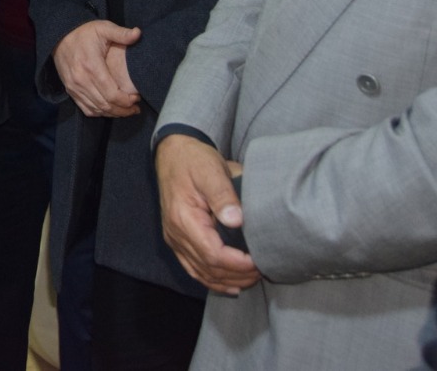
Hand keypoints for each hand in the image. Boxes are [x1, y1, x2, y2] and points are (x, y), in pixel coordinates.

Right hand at [53, 20, 142, 116]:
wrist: (59, 36)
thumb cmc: (84, 33)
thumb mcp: (103, 28)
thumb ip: (121, 33)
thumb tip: (138, 33)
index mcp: (91, 66)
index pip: (112, 94)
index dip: (126, 101)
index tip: (137, 98)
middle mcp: (81, 80)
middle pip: (106, 105)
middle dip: (124, 110)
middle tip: (135, 107)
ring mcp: (74, 87)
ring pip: (97, 109)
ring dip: (113, 113)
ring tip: (126, 110)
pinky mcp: (70, 90)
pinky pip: (86, 109)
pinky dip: (100, 112)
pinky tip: (110, 109)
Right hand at [155, 134, 259, 294]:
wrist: (173, 152)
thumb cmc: (194, 160)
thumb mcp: (211, 170)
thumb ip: (223, 195)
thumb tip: (237, 221)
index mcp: (183, 218)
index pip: (212, 254)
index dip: (237, 264)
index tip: (259, 261)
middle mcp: (175, 234)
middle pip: (208, 268)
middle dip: (237, 275)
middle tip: (263, 271)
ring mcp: (174, 238)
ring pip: (200, 272)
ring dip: (227, 281)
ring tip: (251, 279)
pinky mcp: (177, 239)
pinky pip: (193, 267)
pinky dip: (212, 279)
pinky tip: (230, 284)